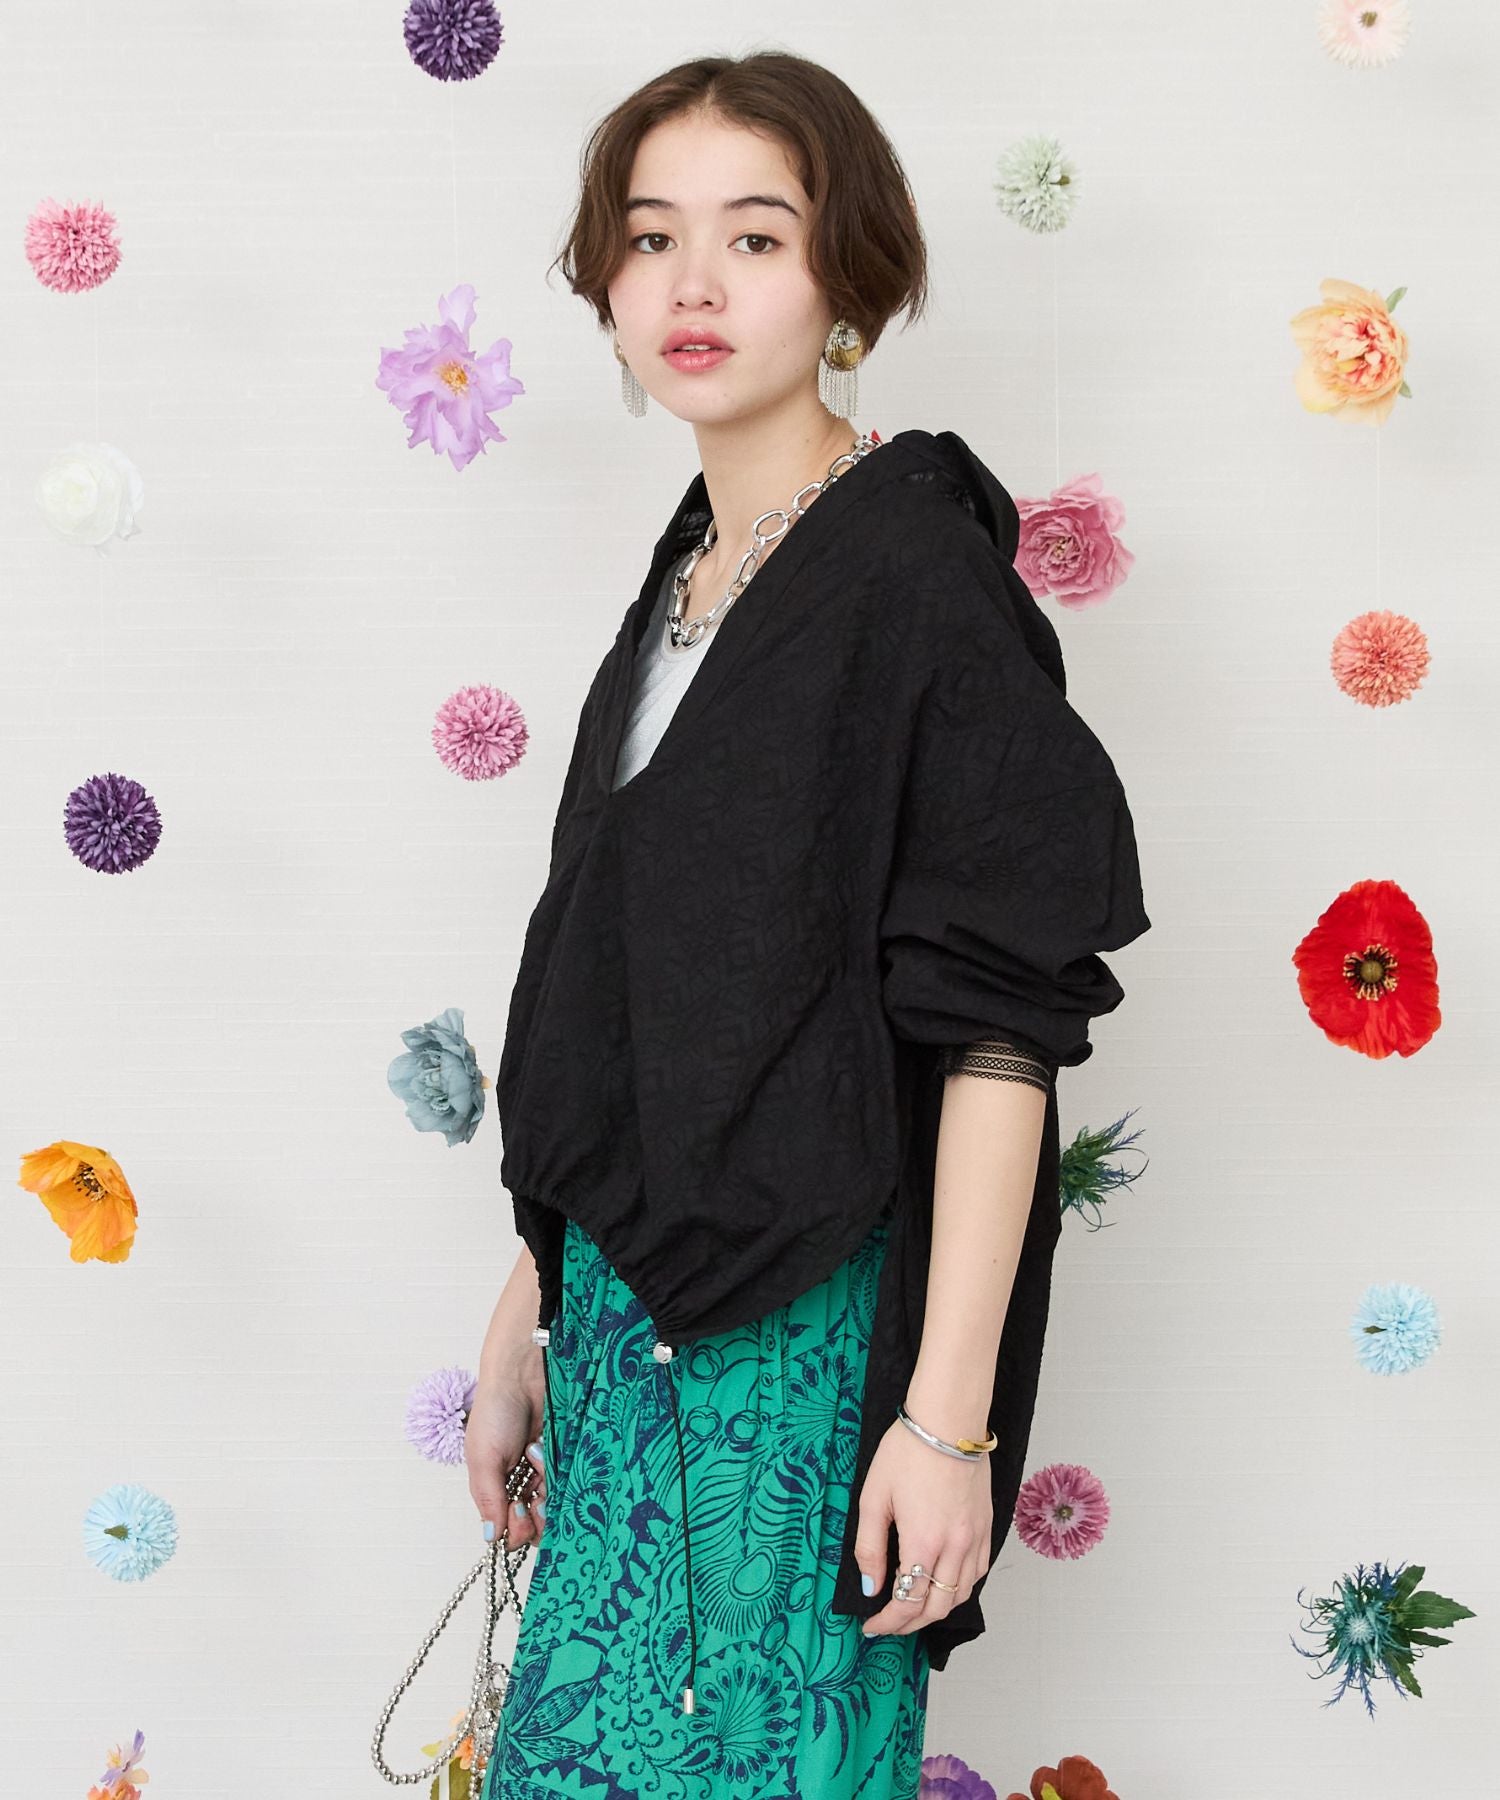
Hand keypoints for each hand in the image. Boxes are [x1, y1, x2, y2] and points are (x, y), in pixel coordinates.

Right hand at [465, 1350, 548, 1549]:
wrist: (525, 1372)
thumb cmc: (496, 1410)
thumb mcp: (483, 1459)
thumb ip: (488, 1500)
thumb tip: (492, 1539)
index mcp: (496, 1488)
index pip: (510, 1529)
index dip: (516, 1530)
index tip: (518, 1511)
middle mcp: (522, 1484)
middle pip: (537, 1523)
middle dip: (537, 1518)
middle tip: (536, 1498)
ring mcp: (546, 1471)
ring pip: (556, 1505)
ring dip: (548, 1491)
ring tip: (538, 1460)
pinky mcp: (566, 1458)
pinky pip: (571, 1480)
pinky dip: (560, 1473)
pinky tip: (547, 1452)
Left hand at [854, 1416, 991, 1635]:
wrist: (948, 1420)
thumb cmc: (906, 1452)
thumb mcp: (874, 1497)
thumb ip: (870, 1547)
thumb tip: (871, 1587)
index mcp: (924, 1541)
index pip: (907, 1601)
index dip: (887, 1621)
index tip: (870, 1626)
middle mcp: (955, 1546)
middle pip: (936, 1607)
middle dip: (910, 1623)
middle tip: (888, 1623)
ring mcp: (976, 1537)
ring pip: (961, 1594)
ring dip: (936, 1609)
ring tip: (913, 1607)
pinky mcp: (987, 1525)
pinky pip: (978, 1571)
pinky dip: (960, 1587)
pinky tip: (944, 1582)